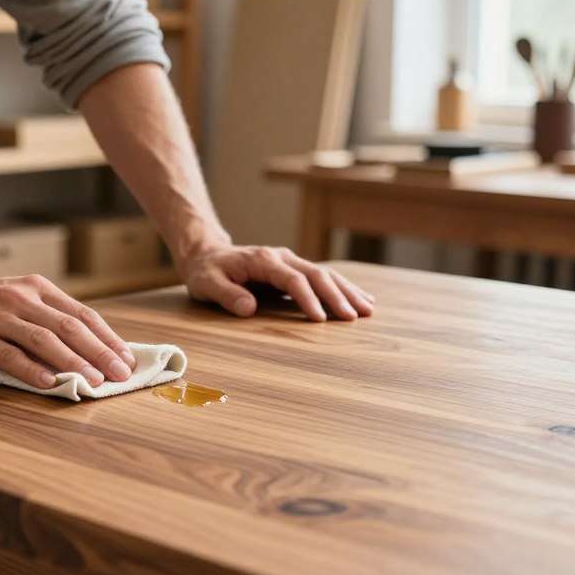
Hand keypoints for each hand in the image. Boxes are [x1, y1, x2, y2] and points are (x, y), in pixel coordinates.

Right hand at [0, 269, 135, 389]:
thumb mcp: (15, 298)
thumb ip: (46, 317)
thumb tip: (86, 348)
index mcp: (37, 289)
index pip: (82, 314)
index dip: (107, 338)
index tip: (127, 358)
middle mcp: (21, 299)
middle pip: (70, 327)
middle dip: (100, 352)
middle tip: (121, 374)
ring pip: (44, 340)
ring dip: (73, 362)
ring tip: (94, 382)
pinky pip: (9, 355)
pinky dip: (31, 370)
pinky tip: (50, 384)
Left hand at [179, 243, 373, 321]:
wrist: (207, 254)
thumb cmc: (206, 271)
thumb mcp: (207, 283)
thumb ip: (226, 294)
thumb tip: (249, 308)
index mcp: (262, 260)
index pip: (291, 279)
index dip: (307, 298)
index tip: (320, 319)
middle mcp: (281, 257)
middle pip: (315, 274)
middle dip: (337, 295)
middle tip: (355, 317)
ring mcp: (289, 261)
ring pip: (325, 274)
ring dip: (346, 291)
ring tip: (368, 309)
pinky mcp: (293, 269)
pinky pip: (322, 278)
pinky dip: (342, 288)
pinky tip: (362, 298)